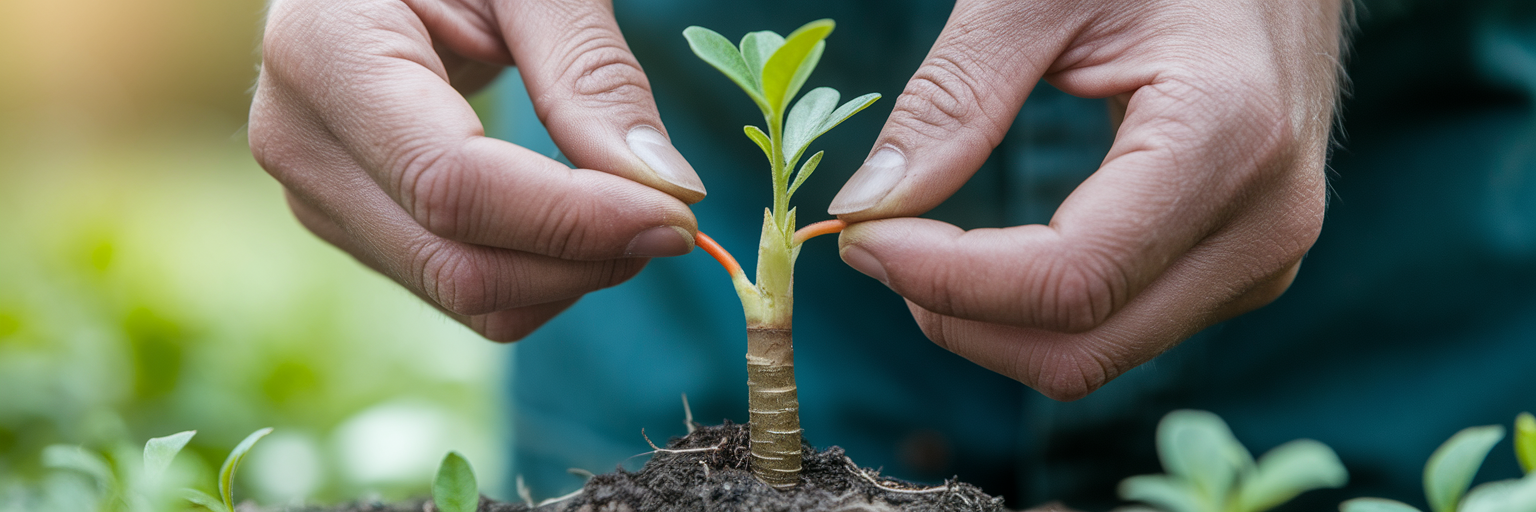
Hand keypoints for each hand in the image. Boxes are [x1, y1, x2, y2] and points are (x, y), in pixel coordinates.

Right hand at [250, 0, 706, 340]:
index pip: (452, 182)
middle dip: (584, 260)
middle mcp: (298, 138)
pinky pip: (455, 286)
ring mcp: (315, 192)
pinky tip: (581, 222)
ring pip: (460, 292)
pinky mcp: (349, 222)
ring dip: (568, 276)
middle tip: (674, 220)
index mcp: (325, 49)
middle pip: (456, 260)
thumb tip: (668, 191)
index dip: (572, 217)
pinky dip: (537, 274)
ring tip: (632, 212)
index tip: (674, 214)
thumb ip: (592, 74)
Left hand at [828, 0, 1343, 399]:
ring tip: (920, 243)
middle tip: (875, 244)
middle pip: (1081, 347)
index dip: (946, 278)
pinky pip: (1119, 330)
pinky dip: (1031, 312)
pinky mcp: (1239, 270)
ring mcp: (1261, 258)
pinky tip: (983, 254)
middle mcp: (1264, 223)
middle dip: (956, 315)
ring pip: (1096, 355)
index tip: (860, 237)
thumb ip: (954, 100)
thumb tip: (865, 207)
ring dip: (988, 323)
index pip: (1069, 278)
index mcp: (1228, 136)